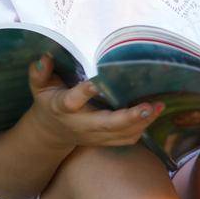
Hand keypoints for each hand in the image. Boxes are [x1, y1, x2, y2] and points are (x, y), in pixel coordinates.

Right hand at [25, 54, 163, 148]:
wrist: (52, 132)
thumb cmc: (49, 101)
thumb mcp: (39, 87)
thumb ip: (40, 73)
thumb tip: (45, 57)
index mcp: (63, 107)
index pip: (72, 101)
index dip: (84, 93)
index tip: (96, 83)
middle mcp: (81, 124)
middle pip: (106, 124)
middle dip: (129, 117)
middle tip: (150, 105)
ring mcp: (95, 136)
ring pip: (121, 134)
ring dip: (143, 122)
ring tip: (160, 106)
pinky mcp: (105, 141)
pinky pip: (127, 140)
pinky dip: (142, 128)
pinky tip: (155, 114)